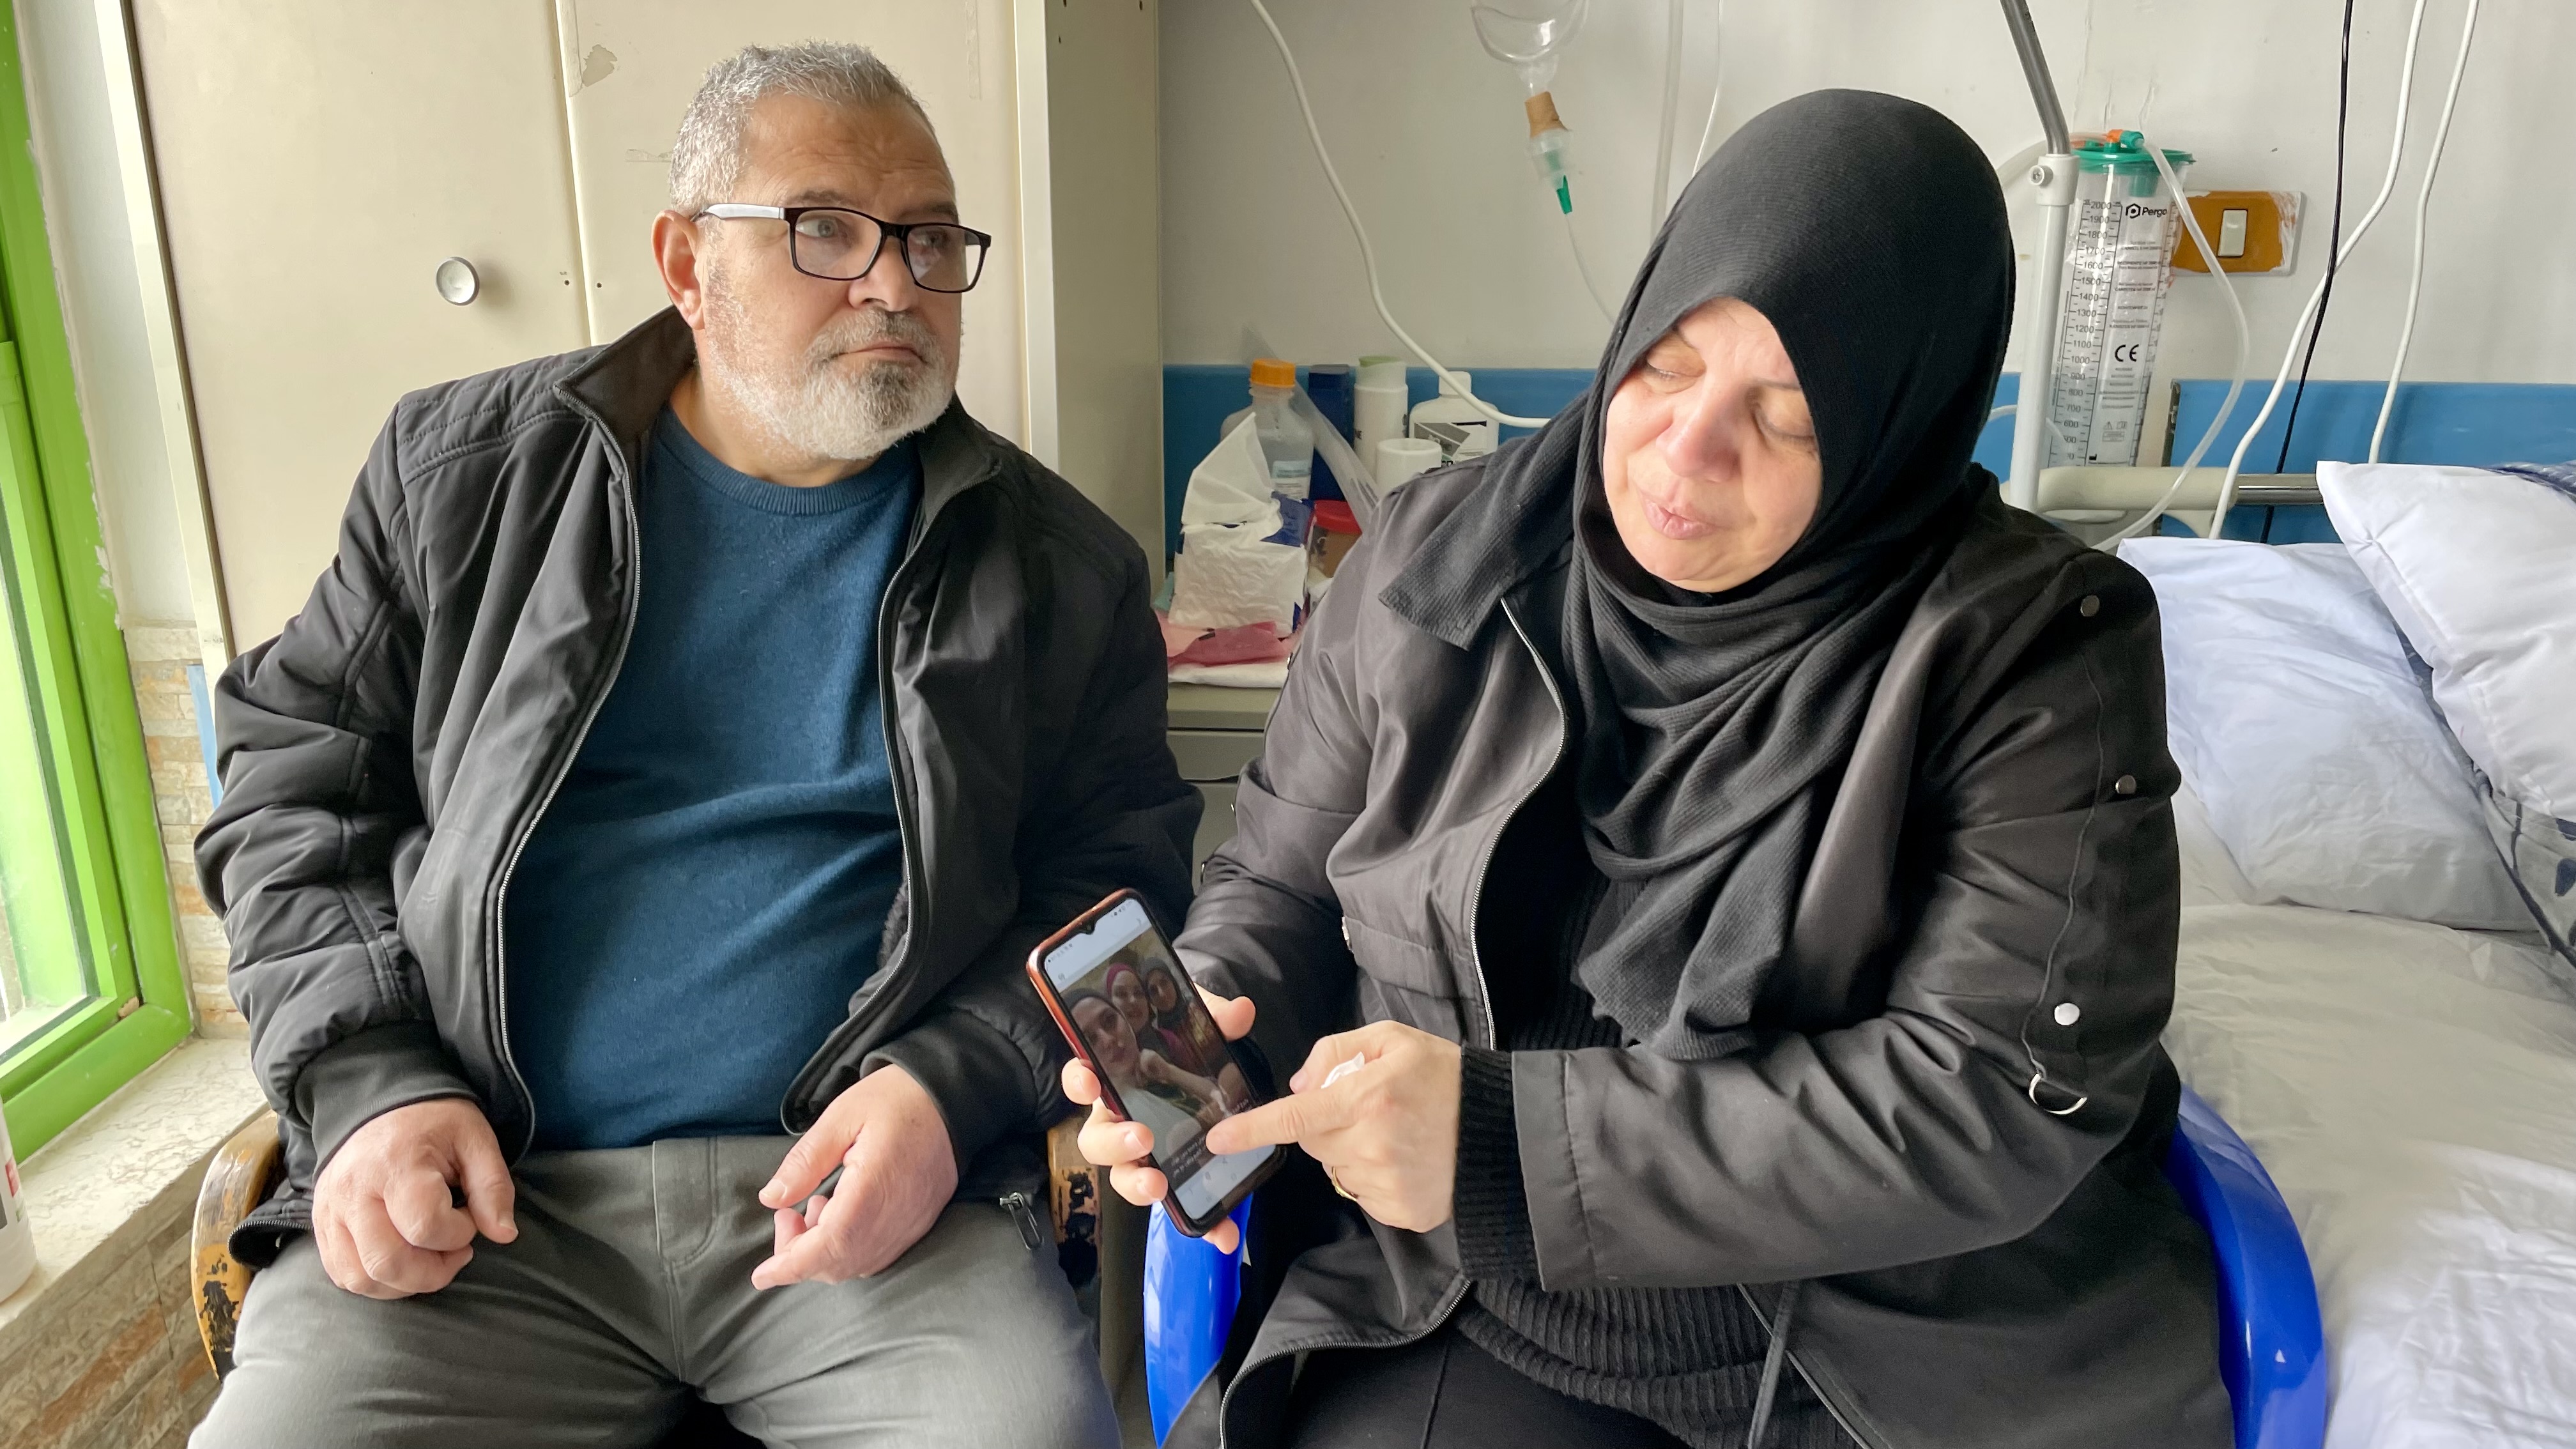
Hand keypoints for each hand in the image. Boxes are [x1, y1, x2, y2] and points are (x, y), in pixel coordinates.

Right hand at [312, 1096, 516, 1298]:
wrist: (380, 1107)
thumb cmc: (434, 1125)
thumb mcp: (475, 1141)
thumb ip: (493, 1188)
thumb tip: (505, 1235)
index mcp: (394, 1164)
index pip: (425, 1226)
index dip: (459, 1234)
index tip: (468, 1217)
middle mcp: (353, 1191)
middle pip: (388, 1262)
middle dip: (434, 1272)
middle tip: (455, 1250)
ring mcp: (331, 1212)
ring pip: (362, 1278)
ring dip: (405, 1283)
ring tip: (430, 1256)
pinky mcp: (321, 1226)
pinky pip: (344, 1275)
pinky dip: (378, 1282)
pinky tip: (403, 1261)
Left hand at [753, 1064, 957, 1287]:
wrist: (954, 1096)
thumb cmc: (897, 1099)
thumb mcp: (842, 1115)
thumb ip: (805, 1161)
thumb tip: (771, 1199)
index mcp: (874, 1186)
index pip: (828, 1246)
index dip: (791, 1266)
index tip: (761, 1274)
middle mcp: (897, 1215)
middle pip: (841, 1263)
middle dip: (801, 1256)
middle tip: (785, 1217)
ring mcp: (913, 1223)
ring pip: (859, 1264)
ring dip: (824, 1254)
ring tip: (812, 1210)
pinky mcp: (921, 1222)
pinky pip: (879, 1254)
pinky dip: (848, 1250)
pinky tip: (839, 1216)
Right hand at [1064, 985, 1256, 1253]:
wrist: (1208, 1073)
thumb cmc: (1182, 1047)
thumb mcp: (1196, 1024)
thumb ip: (1213, 1015)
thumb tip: (1239, 1012)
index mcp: (1117, 1079)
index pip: (1082, 1078)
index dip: (1079, 1081)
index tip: (1089, 1082)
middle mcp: (1119, 1119)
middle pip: (1096, 1140)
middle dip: (1113, 1143)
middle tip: (1141, 1139)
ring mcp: (1143, 1154)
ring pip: (1124, 1176)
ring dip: (1137, 1185)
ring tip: (1158, 1187)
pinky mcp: (1173, 1178)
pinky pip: (1178, 1206)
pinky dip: (1202, 1222)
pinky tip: (1224, 1233)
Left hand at [1203, 1020, 1459, 1233]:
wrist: (1502, 1129)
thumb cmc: (1445, 1077)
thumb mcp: (1393, 1040)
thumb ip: (1336, 1050)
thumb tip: (1298, 1086)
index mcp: (1365, 1099)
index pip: (1295, 1118)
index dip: (1252, 1130)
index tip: (1218, 1139)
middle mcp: (1371, 1145)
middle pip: (1313, 1143)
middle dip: (1326, 1125)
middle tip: (1367, 1109)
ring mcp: (1387, 1184)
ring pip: (1336, 1170)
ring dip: (1351, 1152)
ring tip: (1394, 1134)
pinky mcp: (1402, 1212)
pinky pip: (1363, 1194)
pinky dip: (1374, 1178)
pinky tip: (1405, 1159)